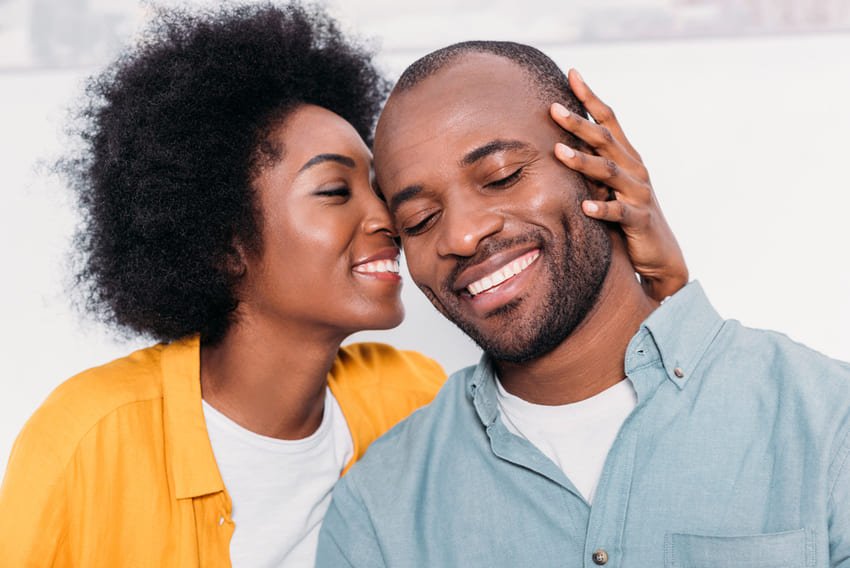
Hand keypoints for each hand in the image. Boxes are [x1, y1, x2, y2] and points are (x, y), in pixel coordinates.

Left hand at [550, 68, 687, 301]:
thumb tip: (557, 146)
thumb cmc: (627, 217)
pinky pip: (619, 212)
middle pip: (605, 140)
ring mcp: (638, 194)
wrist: (659, 255)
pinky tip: (585, 206)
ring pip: (609, 172)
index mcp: (627, 157)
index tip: (571, 73)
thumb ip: (591, 168)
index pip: (608, 120)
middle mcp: (634, 170)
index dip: (591, 97)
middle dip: (579, 124)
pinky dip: (602, 207)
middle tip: (553, 109)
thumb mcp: (609, 187)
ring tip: (558, 152)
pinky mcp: (639, 220)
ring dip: (583, 161)